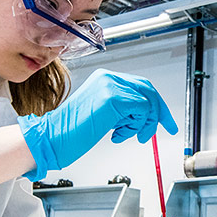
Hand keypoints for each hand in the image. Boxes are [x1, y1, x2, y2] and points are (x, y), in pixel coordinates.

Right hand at [18, 69, 177, 180]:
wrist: (51, 138)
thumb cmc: (70, 131)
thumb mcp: (101, 114)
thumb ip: (121, 109)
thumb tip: (145, 116)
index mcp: (104, 78)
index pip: (139, 85)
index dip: (155, 103)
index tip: (163, 120)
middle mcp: (108, 78)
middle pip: (148, 89)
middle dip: (159, 112)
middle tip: (165, 128)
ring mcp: (110, 86)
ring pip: (147, 102)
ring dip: (142, 124)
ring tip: (123, 134)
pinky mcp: (112, 99)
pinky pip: (142, 110)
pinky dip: (136, 126)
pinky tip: (117, 135)